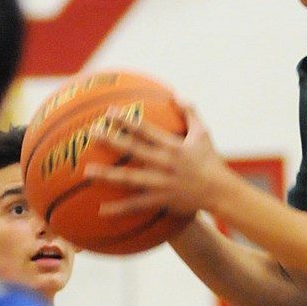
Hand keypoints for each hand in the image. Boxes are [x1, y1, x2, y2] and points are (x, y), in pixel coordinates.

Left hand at [85, 104, 232, 218]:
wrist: (219, 191)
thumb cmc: (211, 160)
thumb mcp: (203, 133)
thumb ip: (190, 112)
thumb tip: (176, 94)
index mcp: (172, 146)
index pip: (145, 130)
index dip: (126, 121)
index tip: (108, 112)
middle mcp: (164, 163)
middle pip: (133, 150)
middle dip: (111, 140)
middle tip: (91, 133)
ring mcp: (161, 183)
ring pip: (130, 178)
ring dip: (107, 175)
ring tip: (87, 171)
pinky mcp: (161, 200)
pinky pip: (137, 205)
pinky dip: (119, 209)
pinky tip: (101, 210)